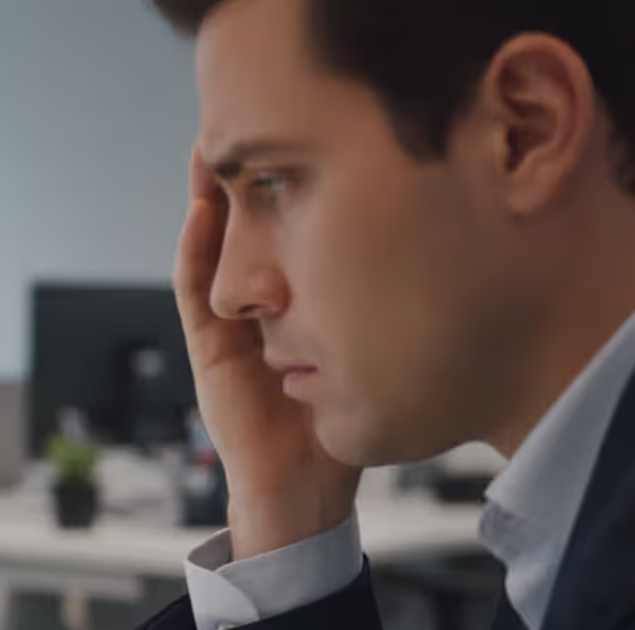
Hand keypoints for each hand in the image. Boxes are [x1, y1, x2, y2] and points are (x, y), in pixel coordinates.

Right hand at [175, 146, 357, 559]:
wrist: (305, 498)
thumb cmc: (341, 435)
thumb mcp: (374, 357)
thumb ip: (383, 320)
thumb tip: (439, 267)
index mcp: (294, 312)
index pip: (285, 238)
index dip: (286, 190)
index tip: (302, 140)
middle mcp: (256, 313)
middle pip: (243, 233)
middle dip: (242, 182)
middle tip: (245, 125)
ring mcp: (228, 331)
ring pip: (212, 251)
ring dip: (208, 202)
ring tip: (208, 152)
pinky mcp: (210, 353)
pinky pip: (196, 291)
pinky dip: (197, 250)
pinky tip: (203, 211)